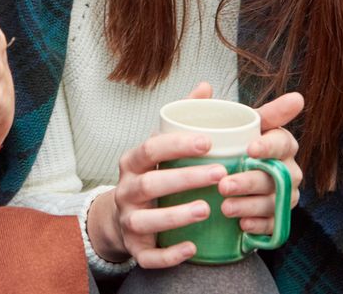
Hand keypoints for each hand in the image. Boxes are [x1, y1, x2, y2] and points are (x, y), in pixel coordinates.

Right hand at [84, 81, 223, 267]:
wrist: (122, 218)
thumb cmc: (151, 174)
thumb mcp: (160, 146)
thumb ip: (182, 118)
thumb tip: (206, 86)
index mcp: (132, 162)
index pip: (150, 148)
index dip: (177, 145)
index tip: (208, 141)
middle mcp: (126, 190)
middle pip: (151, 183)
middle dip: (185, 178)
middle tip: (220, 173)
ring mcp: (128, 220)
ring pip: (147, 221)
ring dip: (176, 216)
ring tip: (207, 209)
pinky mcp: (135, 248)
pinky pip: (149, 255)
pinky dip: (169, 253)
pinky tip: (192, 247)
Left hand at [219, 92, 303, 234]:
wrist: (212, 187)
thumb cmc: (219, 151)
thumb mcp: (211, 129)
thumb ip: (206, 108)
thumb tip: (204, 86)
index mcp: (276, 141)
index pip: (282, 140)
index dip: (270, 144)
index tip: (251, 148)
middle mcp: (287, 168)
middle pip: (278, 174)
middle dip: (251, 180)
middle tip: (224, 184)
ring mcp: (285, 195)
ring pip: (275, 201)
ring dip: (251, 204)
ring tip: (225, 207)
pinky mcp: (278, 220)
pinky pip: (276, 225)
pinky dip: (259, 225)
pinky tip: (241, 224)